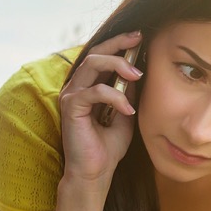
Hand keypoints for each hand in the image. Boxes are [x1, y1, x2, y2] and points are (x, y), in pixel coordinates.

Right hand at [58, 30, 143, 183]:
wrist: (96, 172)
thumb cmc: (108, 147)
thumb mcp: (126, 114)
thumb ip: (129, 94)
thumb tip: (139, 72)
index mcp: (89, 86)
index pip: (101, 56)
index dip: (118, 44)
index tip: (139, 38)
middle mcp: (77, 87)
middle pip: (95, 53)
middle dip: (118, 44)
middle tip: (138, 40)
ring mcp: (72, 95)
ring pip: (92, 64)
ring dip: (117, 65)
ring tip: (137, 74)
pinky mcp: (71, 107)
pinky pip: (94, 91)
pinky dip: (114, 96)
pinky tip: (129, 109)